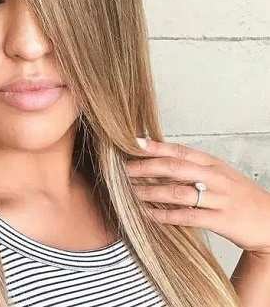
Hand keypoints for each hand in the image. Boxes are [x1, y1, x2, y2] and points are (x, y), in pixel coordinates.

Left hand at [125, 138, 269, 257]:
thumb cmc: (238, 195)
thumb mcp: (219, 173)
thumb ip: (192, 165)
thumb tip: (157, 157)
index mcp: (212, 162)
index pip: (180, 150)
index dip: (156, 146)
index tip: (134, 143)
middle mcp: (215, 177)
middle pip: (175, 168)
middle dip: (146, 167)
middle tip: (124, 169)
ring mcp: (219, 198)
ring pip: (178, 192)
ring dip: (151, 192)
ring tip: (131, 192)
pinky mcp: (222, 220)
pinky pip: (187, 217)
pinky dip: (165, 216)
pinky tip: (148, 214)